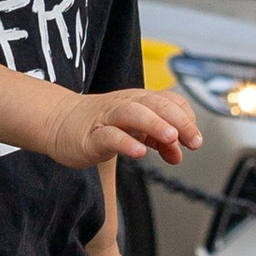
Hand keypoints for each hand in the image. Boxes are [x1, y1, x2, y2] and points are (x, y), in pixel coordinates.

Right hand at [48, 87, 202, 167]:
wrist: (61, 122)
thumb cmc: (102, 125)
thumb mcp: (137, 132)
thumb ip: (160, 142)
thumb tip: (179, 154)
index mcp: (140, 101)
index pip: (171, 100)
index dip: (187, 118)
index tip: (195, 140)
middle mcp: (126, 104)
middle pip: (156, 104)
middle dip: (178, 120)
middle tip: (192, 140)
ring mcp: (108, 118)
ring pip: (133, 114)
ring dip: (155, 124)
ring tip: (171, 138)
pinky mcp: (91, 135)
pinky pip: (110, 136)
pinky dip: (125, 142)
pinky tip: (139, 152)